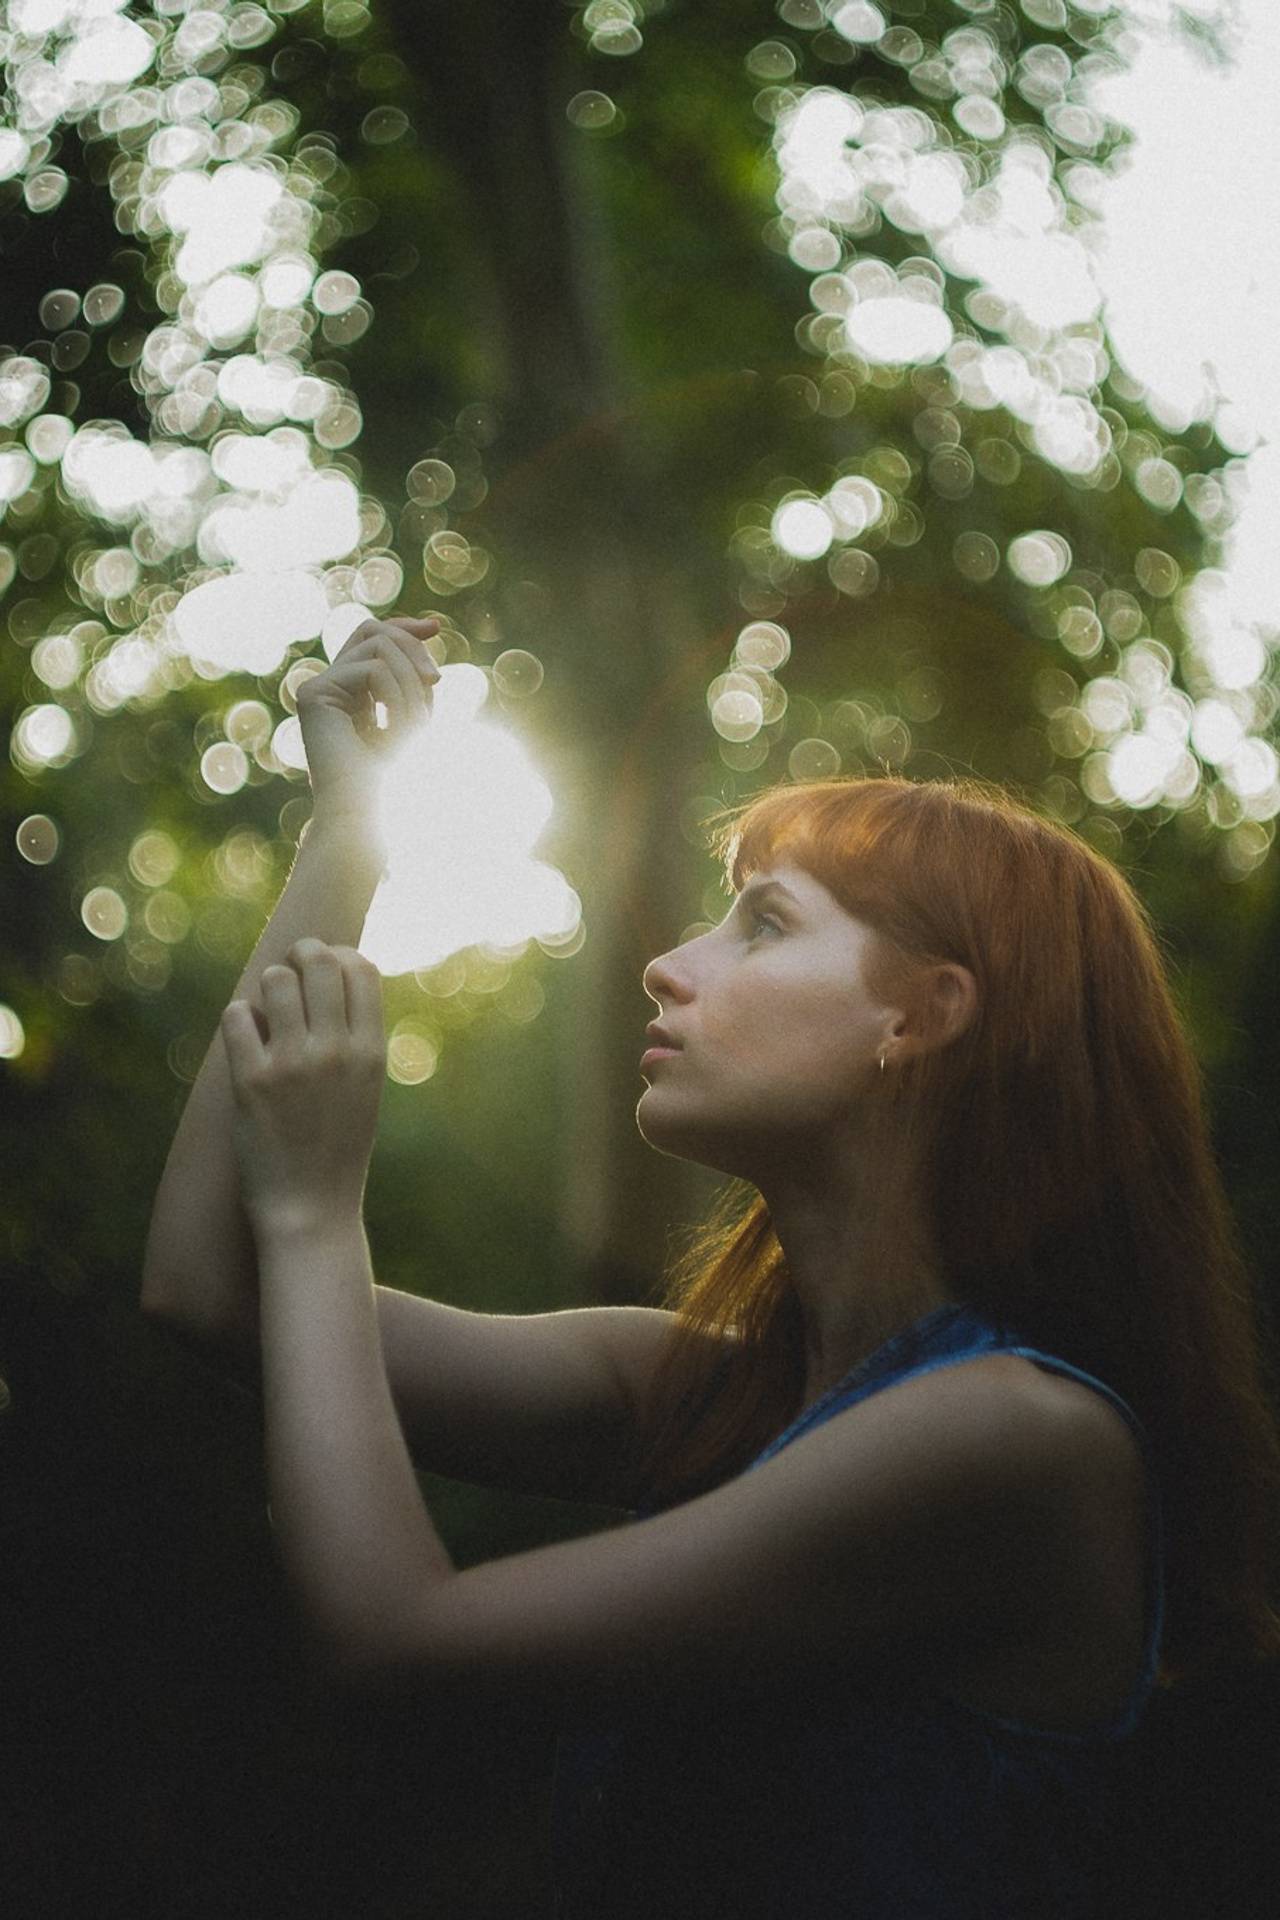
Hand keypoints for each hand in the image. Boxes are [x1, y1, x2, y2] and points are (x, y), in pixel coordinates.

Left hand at [221, 941, 385, 1238]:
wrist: (311, 1209)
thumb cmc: (338, 1148)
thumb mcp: (366, 1089)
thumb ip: (356, 1038)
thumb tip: (336, 977)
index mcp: (371, 1052)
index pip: (361, 968)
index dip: (340, 955)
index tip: (327, 965)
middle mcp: (336, 1052)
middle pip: (319, 961)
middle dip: (302, 953)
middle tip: (291, 966)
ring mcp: (293, 1064)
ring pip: (275, 980)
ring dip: (268, 987)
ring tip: (268, 1011)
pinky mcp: (252, 1081)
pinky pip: (238, 1015)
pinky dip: (240, 1018)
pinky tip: (246, 1037)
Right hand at [296, 617, 439, 834]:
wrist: (367, 813)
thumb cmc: (394, 776)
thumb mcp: (415, 713)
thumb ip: (415, 674)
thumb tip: (428, 626)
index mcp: (349, 691)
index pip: (371, 637)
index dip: (403, 627)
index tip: (436, 629)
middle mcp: (327, 685)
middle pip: (374, 631)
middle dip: (413, 650)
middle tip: (436, 682)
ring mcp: (315, 688)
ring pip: (376, 646)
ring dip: (408, 682)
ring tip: (414, 724)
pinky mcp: (312, 695)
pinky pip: (371, 669)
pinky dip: (396, 695)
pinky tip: (392, 728)